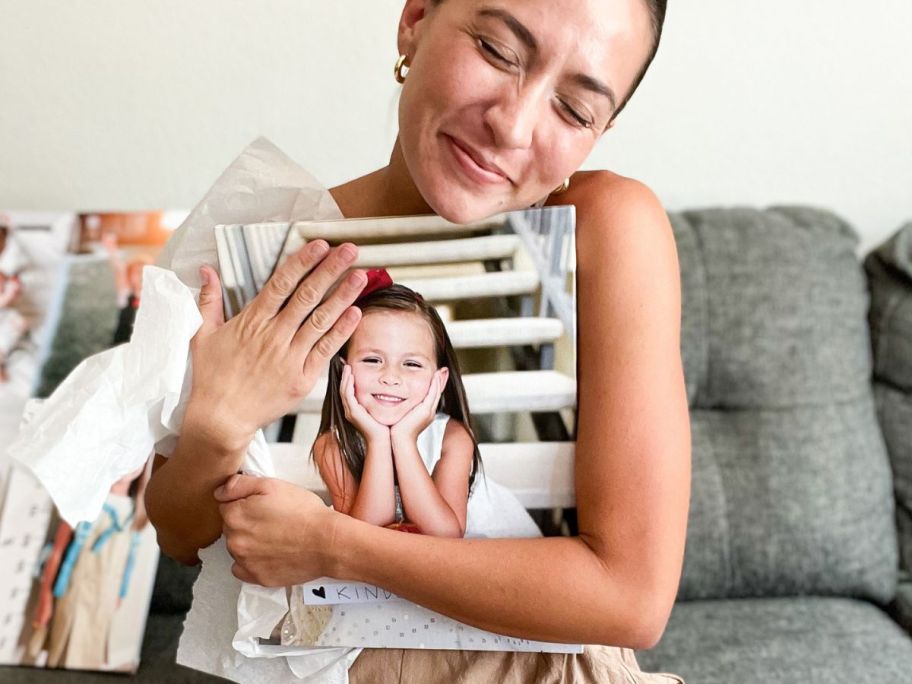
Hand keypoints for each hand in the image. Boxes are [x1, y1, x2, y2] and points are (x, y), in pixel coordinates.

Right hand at [186, 241, 365, 448]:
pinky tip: (356, 313)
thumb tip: (207, 271)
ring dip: (342, 295)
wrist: (221, 419)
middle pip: (307, 296)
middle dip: (330, 270)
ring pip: (321, 320)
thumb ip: (208, 300)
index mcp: (252, 321)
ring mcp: (289, 357)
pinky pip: (325, 350)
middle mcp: (273, 335)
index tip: (320, 246)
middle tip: (349, 250)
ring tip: (360, 276)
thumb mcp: (202, 335)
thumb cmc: (212, 378)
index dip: (302, 263)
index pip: (281, 284)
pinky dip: (341, 331)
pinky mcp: (302, 378)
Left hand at [215, 474, 337, 585]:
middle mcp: (234, 541)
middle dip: (247, 521)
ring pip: (238, 547)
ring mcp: (244, 561)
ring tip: (276, 536)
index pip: (226, 505)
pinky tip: (270, 553)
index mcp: (235, 515)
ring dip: (249, 542)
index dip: (246, 502)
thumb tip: (219, 491)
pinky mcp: (256, 577)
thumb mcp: (272, 485)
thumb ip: (240, 485)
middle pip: (231, 527)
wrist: (326, 542)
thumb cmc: (304, 513)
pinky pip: (242, 569)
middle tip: (272, 519)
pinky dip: (252, 562)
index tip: (262, 504)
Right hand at [340, 363, 389, 444]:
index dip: (348, 379)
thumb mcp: (380, 410)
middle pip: (343, 389)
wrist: (384, 440)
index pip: (348, 392)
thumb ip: (380, 400)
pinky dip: (348, 385)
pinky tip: (351, 376)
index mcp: (355, 410)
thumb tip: (387, 389)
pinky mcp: (353, 413)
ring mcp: (350, 412)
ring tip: (347, 367)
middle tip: (345, 363)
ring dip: (345, 378)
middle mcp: (350, 411)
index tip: (350, 368)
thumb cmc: (385, 427)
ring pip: (343, 391)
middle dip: (344, 376)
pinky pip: (348, 396)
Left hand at [390, 369, 447, 443]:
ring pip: (437, 392)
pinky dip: (435, 384)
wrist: (399, 440)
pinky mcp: (426, 410)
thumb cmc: (397, 430)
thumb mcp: (402, 415)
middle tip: (444, 369)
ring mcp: (429, 411)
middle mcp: (429, 411)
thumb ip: (403, 407)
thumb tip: (395, 399)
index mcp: (425, 413)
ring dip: (440, 380)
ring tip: (442, 370)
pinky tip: (436, 376)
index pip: (432, 396)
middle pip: (437, 393)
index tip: (437, 375)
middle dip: (441, 381)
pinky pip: (433, 394)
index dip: (436, 385)